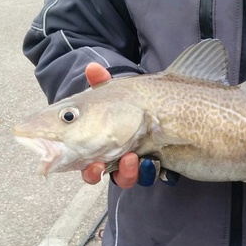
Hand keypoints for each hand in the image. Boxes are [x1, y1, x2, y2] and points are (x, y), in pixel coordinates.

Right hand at [80, 64, 179, 187]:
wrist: (158, 106)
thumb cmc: (127, 102)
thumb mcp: (113, 91)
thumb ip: (101, 82)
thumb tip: (92, 68)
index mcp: (96, 143)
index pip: (87, 162)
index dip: (88, 169)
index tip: (92, 164)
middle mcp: (111, 156)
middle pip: (100, 174)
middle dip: (97, 173)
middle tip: (99, 166)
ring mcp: (132, 162)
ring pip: (124, 178)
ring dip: (126, 172)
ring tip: (131, 158)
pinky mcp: (153, 164)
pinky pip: (147, 176)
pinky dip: (147, 172)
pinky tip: (150, 161)